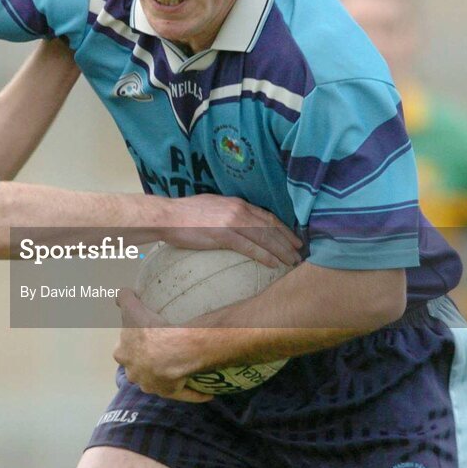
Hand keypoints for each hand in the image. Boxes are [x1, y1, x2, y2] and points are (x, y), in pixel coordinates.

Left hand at [113, 289, 211, 402]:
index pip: (123, 351)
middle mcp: (134, 374)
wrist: (172, 350)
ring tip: (179, 368)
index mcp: (124, 355)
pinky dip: (194, 394)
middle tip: (161, 352)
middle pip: (137, 370)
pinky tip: (206, 394)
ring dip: (166, 379)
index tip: (143, 338)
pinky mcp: (170, 393)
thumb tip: (122, 293)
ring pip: (158, 383)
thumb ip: (124, 298)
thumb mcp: (133, 308)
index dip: (132, 345)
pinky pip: (183, 395)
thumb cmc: (150, 329)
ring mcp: (152, 386)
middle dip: (145, 364)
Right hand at [161, 194, 302, 267]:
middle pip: (270, 227)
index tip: (292, 239)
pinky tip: (273, 264)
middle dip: (287, 240)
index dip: (282, 228)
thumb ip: (228, 212)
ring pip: (264, 237)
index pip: (267, 216)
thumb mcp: (212, 206)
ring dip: (281, 251)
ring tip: (291, 261)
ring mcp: (232, 222)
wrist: (167, 217)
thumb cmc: (185, 214)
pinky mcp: (224, 235)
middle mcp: (238, 210)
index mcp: (236, 203)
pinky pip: (250, 248)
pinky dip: (264, 256)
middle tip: (299, 252)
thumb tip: (237, 222)